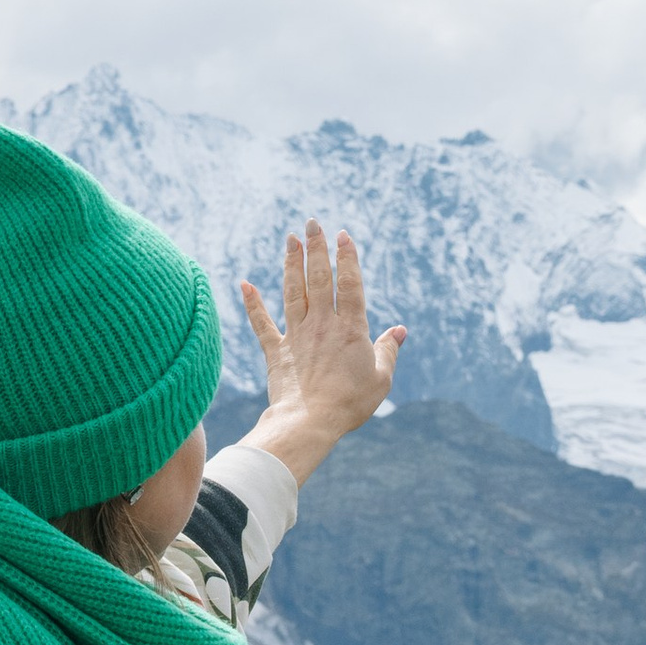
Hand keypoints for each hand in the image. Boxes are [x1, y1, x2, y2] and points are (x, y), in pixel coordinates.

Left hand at [240, 219, 406, 487]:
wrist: (309, 422)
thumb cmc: (350, 403)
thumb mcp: (380, 378)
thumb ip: (389, 350)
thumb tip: (400, 331)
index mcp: (351, 328)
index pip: (349, 284)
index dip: (347, 258)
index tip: (342, 235)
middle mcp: (321, 324)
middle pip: (318, 278)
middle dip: (316, 248)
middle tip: (312, 222)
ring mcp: (296, 335)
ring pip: (292, 291)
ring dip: (291, 263)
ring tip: (290, 239)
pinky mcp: (276, 351)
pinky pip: (262, 323)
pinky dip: (253, 304)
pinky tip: (245, 284)